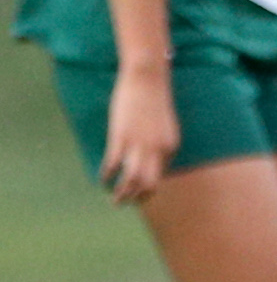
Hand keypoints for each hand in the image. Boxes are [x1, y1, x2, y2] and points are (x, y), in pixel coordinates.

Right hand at [101, 63, 179, 203]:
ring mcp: (139, 144)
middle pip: (149, 184)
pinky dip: (107, 175)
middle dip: (137, 198)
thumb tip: (149, 156)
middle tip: (125, 203)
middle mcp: (158, 149)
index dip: (148, 186)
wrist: (147, 78)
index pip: (160, 175)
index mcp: (170, 146)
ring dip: (122, 194)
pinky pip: (113, 165)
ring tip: (115, 200)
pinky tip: (102, 178)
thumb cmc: (154, 99)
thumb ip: (159, 141)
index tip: (137, 191)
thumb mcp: (163, 124)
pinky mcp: (121, 138)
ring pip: (131, 180)